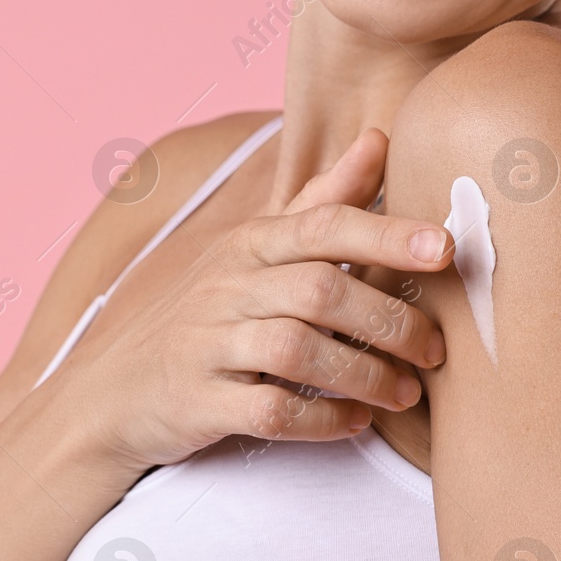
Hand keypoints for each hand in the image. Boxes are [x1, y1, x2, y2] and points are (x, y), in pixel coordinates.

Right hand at [50, 127, 452, 469]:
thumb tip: (381, 137)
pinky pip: (269, 411)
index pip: (322, 225)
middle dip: (391, 321)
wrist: (114, 393)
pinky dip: (321, 420)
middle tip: (437, 349)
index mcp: (249, 245)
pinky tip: (357, 423)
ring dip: (365, 375)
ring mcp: (207, 345)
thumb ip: (322, 200)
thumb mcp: (256, 251)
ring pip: (298, 353)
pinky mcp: (198, 402)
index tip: (445, 249)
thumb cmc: (208, 318)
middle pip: (320, 291)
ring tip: (408, 392)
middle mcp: (226, 287)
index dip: (387, 233)